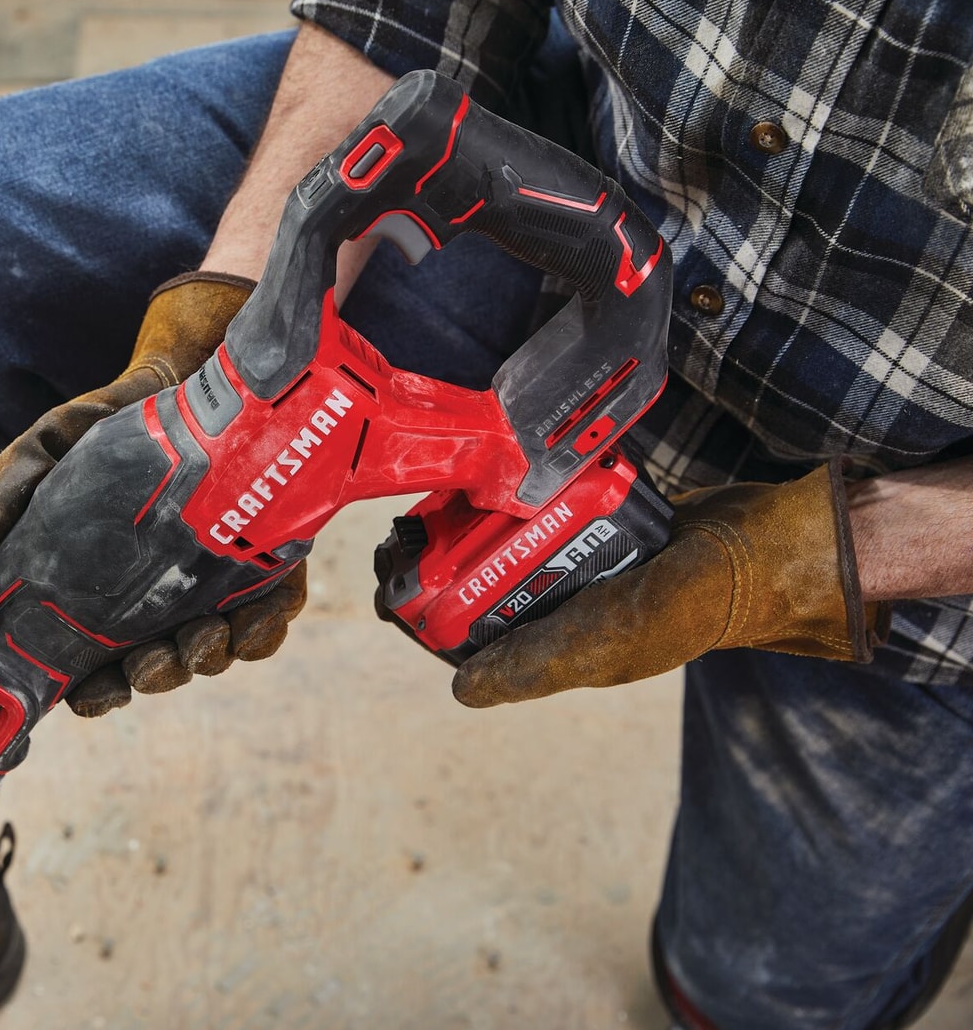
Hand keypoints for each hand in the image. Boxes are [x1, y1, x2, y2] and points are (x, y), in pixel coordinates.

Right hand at [0, 271, 309, 717]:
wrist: (176, 375)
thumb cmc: (101, 424)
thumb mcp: (43, 451)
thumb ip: (5, 497)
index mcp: (102, 592)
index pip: (94, 666)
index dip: (93, 692)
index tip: (88, 692)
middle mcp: (158, 598)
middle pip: (158, 670)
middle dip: (156, 678)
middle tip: (152, 664)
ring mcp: (211, 585)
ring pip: (214, 651)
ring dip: (207, 658)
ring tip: (202, 638)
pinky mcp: (263, 562)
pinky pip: (270, 616)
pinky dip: (262, 626)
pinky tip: (248, 615)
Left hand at [451, 462, 890, 707]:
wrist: (765, 546)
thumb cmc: (690, 606)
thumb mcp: (607, 642)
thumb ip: (538, 661)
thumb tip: (460, 690)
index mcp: (552, 646)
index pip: (465, 634)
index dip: (421, 606)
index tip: (392, 567)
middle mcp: (556, 604)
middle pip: (471, 578)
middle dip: (433, 551)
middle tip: (407, 517)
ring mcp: (574, 559)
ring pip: (499, 537)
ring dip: (468, 515)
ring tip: (436, 490)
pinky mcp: (593, 517)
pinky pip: (540, 501)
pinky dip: (517, 487)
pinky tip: (488, 468)